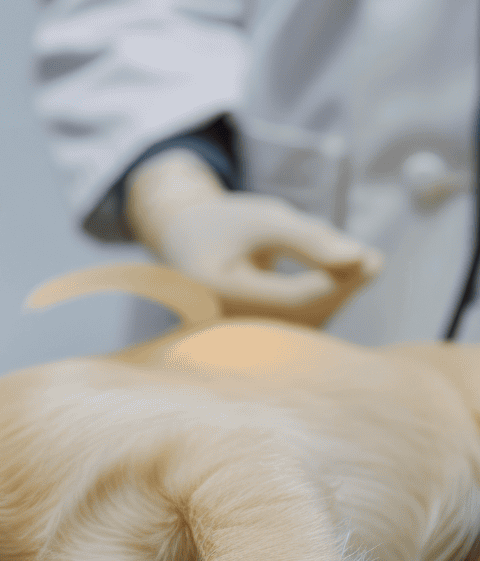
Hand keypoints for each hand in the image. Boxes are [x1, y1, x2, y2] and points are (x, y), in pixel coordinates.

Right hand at [125, 150, 382, 326]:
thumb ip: (309, 239)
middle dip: (343, 289)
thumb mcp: (264, 218)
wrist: (184, 243)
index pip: (292, 300)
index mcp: (216, 292)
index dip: (337, 281)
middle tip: (375, 260)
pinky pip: (296, 331)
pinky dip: (322, 306)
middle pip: (301, 319)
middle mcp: (221, 325)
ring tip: (361, 265)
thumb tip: (361, 259)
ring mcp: (234, 338)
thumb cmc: (224, 224)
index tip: (370, 257)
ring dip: (337, 298)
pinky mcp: (250, 342)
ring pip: (302, 329)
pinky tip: (338, 281)